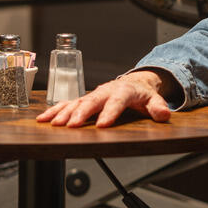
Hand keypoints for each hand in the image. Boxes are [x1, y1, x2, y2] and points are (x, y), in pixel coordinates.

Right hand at [35, 70, 175, 127]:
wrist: (134, 82)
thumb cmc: (142, 94)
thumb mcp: (154, 99)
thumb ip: (158, 107)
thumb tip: (164, 114)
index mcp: (123, 90)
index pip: (117, 101)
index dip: (110, 112)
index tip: (103, 125)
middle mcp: (105, 91)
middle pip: (92, 101)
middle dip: (81, 112)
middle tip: (72, 125)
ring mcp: (93, 95)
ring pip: (76, 102)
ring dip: (64, 112)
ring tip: (53, 123)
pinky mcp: (84, 99)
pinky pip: (68, 103)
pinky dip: (55, 110)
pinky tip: (44, 119)